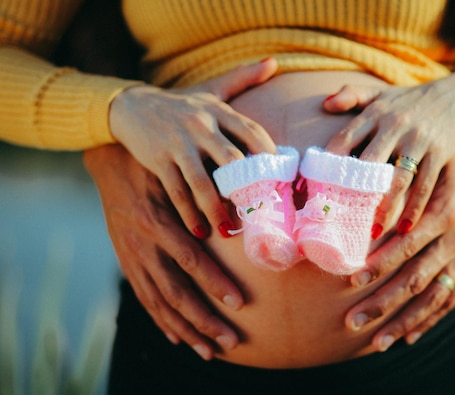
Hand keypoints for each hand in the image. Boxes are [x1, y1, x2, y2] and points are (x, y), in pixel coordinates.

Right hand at [84, 144, 242, 359]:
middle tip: (231, 340)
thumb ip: (203, 196)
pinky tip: (177, 338)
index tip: (240, 303)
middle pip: (175, 293)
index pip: (190, 260)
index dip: (215, 283)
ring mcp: (132, 258)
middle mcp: (143, 245)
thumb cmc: (155, 167)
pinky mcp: (126, 263)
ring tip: (210, 352)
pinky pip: (144, 298)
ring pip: (159, 304)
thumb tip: (243, 213)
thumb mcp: (178, 176)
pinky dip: (160, 321)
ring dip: (186, 330)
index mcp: (158, 221)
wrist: (109, 165)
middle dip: (204, 320)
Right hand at [109, 58, 278, 238]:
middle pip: (232, 160)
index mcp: (218, 111)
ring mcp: (178, 143)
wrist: (130, 104)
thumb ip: (243, 78)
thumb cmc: (180, 103)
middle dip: (248, 189)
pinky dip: (189, 213)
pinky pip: (177, 191)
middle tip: (260, 213)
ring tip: (228, 230)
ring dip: (217, 210)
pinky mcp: (158, 159)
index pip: (252, 132)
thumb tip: (274, 63)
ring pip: (203, 182)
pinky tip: (199, 230)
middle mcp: (201, 125)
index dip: (270, 155)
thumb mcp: (211, 90)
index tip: (284, 179)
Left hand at [324, 72, 454, 233]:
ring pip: (397, 179)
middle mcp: (394, 125)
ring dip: (385, 208)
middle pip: (369, 162)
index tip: (318, 187)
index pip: (345, 138)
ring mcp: (418, 139)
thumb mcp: (380, 93)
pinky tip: (404, 228)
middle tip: (342, 218)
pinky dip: (414, 208)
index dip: (331, 163)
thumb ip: (352, 95)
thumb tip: (324, 105)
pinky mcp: (439, 152)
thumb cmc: (410, 100)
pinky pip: (424, 185)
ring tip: (373, 232)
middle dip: (355, 192)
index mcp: (375, 112)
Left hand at [344, 143, 454, 351]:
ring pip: (431, 298)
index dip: (381, 264)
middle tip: (353, 320)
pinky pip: (449, 300)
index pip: (407, 245)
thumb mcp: (434, 164)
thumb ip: (405, 180)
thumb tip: (365, 188)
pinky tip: (408, 338)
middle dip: (383, 303)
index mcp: (444, 214)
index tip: (353, 280)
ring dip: (403, 322)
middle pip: (415, 280)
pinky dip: (429, 320)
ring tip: (377, 343)